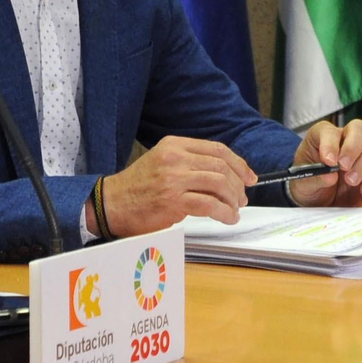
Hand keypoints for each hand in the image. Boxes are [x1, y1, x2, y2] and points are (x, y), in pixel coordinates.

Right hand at [96, 136, 256, 236]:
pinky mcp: (173, 200)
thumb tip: (225, 174)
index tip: (249, 177)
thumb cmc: (138, 187)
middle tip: (241, 198)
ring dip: (233, 199)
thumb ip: (189, 162)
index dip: (239, 164)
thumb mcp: (162, 162)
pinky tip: (227, 217)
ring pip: (219, 184)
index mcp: (173, 145)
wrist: (112, 203)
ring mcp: (173, 179)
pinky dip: (225, 213)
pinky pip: (210, 205)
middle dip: (238, 184)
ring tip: (233, 210)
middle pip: (221, 166)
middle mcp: (174, 158)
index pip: (217, 149)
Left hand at [288, 120, 361, 206]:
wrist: (319, 203)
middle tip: (343, 166)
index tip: (328, 161)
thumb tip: (330, 176)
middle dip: (353, 147)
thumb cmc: (308, 185)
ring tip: (350, 182)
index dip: (330, 143)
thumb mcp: (303, 184)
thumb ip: (314, 179)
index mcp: (322, 137)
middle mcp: (344, 140)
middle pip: (359, 128)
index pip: (329, 131)